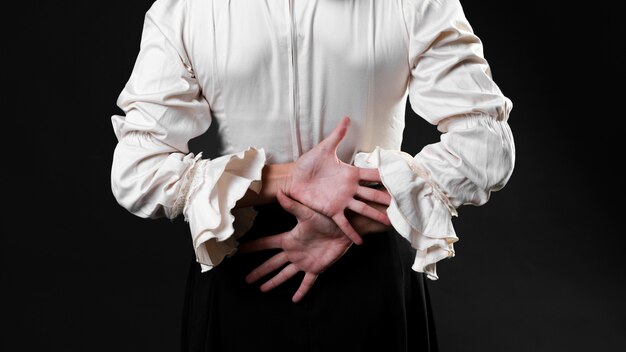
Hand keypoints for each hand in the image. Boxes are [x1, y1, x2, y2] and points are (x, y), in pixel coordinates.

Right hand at [239, 191, 352, 302]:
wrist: (346, 229)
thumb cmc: (327, 219)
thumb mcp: (308, 214)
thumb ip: (293, 206)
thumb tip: (280, 193)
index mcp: (290, 239)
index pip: (268, 243)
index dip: (255, 246)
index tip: (241, 249)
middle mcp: (294, 252)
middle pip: (273, 264)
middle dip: (260, 271)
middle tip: (247, 279)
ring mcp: (304, 261)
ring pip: (285, 274)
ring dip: (274, 282)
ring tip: (262, 289)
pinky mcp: (316, 268)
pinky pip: (307, 282)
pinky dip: (302, 291)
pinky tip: (295, 300)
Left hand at [282, 116, 390, 244]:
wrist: (292, 179)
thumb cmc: (307, 164)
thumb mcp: (323, 148)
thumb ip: (337, 135)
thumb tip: (347, 117)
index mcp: (349, 174)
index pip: (371, 175)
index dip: (385, 177)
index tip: (401, 179)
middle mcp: (349, 189)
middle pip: (372, 194)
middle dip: (386, 199)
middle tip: (402, 204)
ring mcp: (342, 201)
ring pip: (363, 209)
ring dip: (375, 216)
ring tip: (388, 224)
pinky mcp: (332, 211)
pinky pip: (344, 223)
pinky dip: (351, 232)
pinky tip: (360, 242)